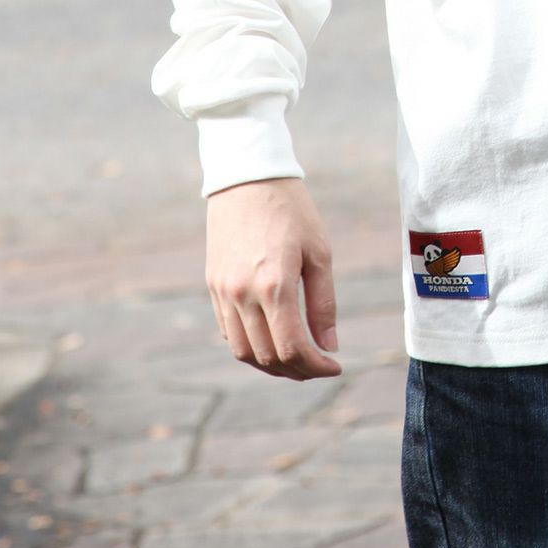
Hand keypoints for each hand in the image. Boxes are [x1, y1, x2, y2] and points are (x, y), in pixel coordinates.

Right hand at [206, 177, 342, 379]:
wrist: (247, 177)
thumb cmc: (292, 210)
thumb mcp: (319, 252)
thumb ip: (324, 303)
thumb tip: (330, 346)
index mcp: (274, 285)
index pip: (292, 348)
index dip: (315, 366)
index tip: (335, 365)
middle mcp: (242, 294)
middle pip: (267, 356)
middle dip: (297, 370)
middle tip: (320, 365)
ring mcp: (223, 292)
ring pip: (244, 351)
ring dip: (271, 365)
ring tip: (297, 360)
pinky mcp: (212, 285)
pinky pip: (229, 332)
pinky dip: (251, 346)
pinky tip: (272, 339)